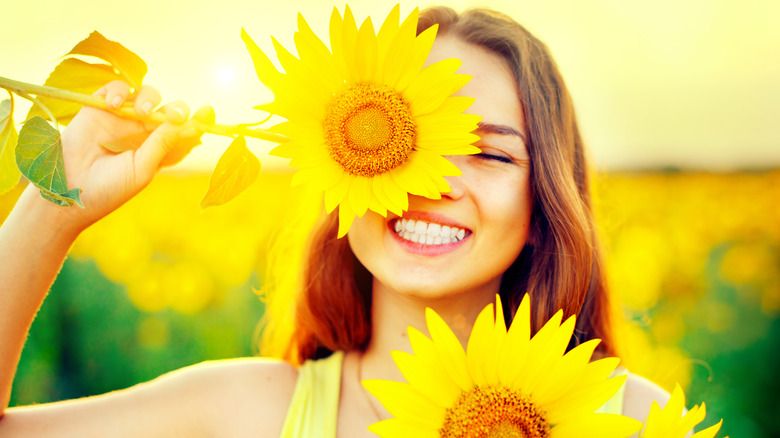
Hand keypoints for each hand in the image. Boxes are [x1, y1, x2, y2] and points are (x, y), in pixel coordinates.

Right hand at [49, 80, 213, 231]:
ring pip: (147, 95)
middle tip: (176, 115)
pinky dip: (120, 91)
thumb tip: (186, 124)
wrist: (69, 189)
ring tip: (143, 114)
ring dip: (150, 99)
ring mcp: (123, 118)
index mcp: (159, 149)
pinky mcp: (100, 108)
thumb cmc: (110, 188)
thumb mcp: (142, 169)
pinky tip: (116, 106)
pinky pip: (117, 88)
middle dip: (177, 108)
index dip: (198, 122)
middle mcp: (144, 132)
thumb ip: (162, 145)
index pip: (184, 131)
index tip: (208, 114)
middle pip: (169, 110)